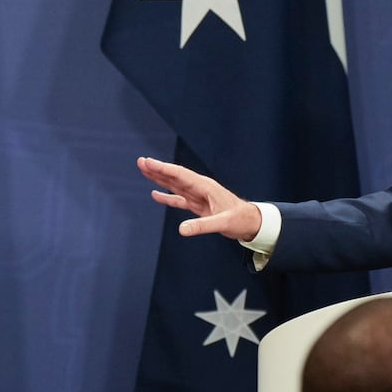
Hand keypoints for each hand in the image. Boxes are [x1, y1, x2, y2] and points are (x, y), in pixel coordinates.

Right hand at [137, 156, 263, 241]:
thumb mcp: (222, 223)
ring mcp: (198, 196)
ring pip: (175, 185)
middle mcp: (200, 188)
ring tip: (144, 170)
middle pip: (175, 176)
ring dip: (160, 178)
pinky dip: (167, 197)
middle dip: (158, 169)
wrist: (251, 222)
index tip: (148, 162)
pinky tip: (155, 194)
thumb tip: (181, 230)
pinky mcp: (198, 205)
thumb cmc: (240, 220)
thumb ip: (202, 226)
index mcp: (205, 187)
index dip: (163, 169)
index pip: (180, 175)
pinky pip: (178, 199)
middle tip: (141, 162)